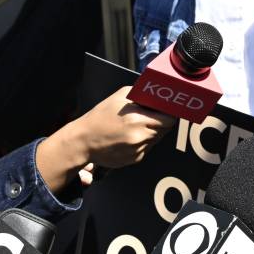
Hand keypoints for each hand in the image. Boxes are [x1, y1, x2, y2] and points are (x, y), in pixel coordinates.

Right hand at [56, 85, 174, 170]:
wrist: (84, 141)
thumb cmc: (99, 117)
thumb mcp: (119, 97)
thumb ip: (140, 95)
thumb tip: (157, 95)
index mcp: (137, 119)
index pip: (168, 120)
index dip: (169, 115)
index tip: (167, 111)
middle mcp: (140, 137)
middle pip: (164, 130)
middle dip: (161, 123)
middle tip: (151, 117)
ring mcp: (138, 150)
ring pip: (156, 139)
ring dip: (152, 133)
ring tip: (135, 127)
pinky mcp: (135, 159)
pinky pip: (147, 148)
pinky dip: (143, 142)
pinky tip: (129, 137)